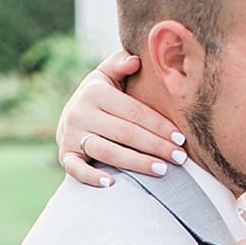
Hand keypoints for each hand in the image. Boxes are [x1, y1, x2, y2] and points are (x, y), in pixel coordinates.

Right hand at [57, 51, 188, 188]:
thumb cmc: (100, 95)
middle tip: (179, 157)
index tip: (181, 138)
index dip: (158, 125)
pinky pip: (76, 169)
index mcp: (95, 92)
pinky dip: (91, 177)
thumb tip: (135, 60)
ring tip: (161, 170)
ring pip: (107, 152)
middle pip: (125, 133)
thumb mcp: (106, 75)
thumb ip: (119, 64)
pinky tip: (111, 184)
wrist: (69, 115)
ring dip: (136, 163)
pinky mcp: (64, 155)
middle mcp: (80, 113)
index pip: (134, 112)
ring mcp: (71, 136)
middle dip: (155, 146)